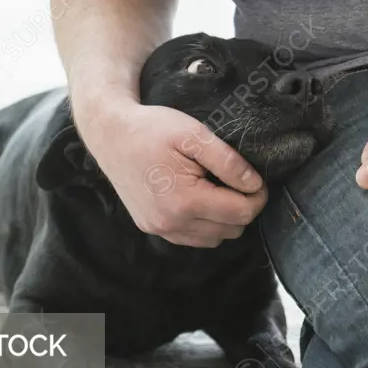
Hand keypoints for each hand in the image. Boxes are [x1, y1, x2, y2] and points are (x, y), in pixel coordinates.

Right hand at [78, 98, 266, 247]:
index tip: (256, 179)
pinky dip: (205, 224)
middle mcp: (171, 223)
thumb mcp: (195, 135)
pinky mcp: (151, 228)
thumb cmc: (152, 129)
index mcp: (185, 201)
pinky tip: (200, 199)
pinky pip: (193, 238)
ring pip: (214, 239)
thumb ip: (228, 162)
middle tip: (237, 181)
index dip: (258, 196)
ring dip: (225, 218)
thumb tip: (254, 185)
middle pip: (231, 230)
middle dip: (242, 207)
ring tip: (217, 188)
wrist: (110, 134)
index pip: (242, 213)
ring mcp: (160, 229)